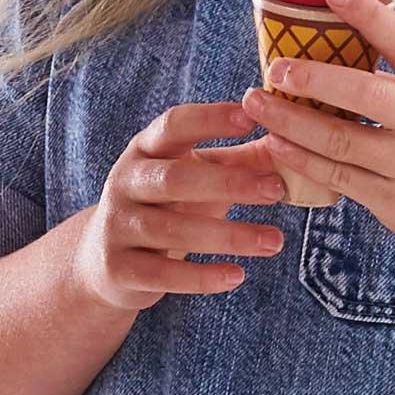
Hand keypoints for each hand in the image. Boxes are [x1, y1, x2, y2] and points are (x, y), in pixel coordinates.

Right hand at [73, 94, 288, 315]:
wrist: (103, 259)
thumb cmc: (165, 207)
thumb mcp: (195, 176)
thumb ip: (238, 160)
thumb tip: (291, 137)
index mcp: (145, 150)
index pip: (173, 125)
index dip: (210, 120)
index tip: (251, 117)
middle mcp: (124, 182)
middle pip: (175, 179)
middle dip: (228, 183)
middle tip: (275, 191)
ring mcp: (117, 226)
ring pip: (173, 230)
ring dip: (228, 236)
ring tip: (274, 241)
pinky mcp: (117, 268)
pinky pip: (163, 274)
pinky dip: (202, 277)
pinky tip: (237, 276)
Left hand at [244, 0, 394, 279]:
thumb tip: (352, 33)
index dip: (368, 14)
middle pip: (364, 94)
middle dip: (313, 78)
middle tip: (275, 67)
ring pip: (340, 141)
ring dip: (291, 121)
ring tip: (256, 103)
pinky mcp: (393, 201)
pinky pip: (337, 177)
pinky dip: (301, 160)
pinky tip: (276, 144)